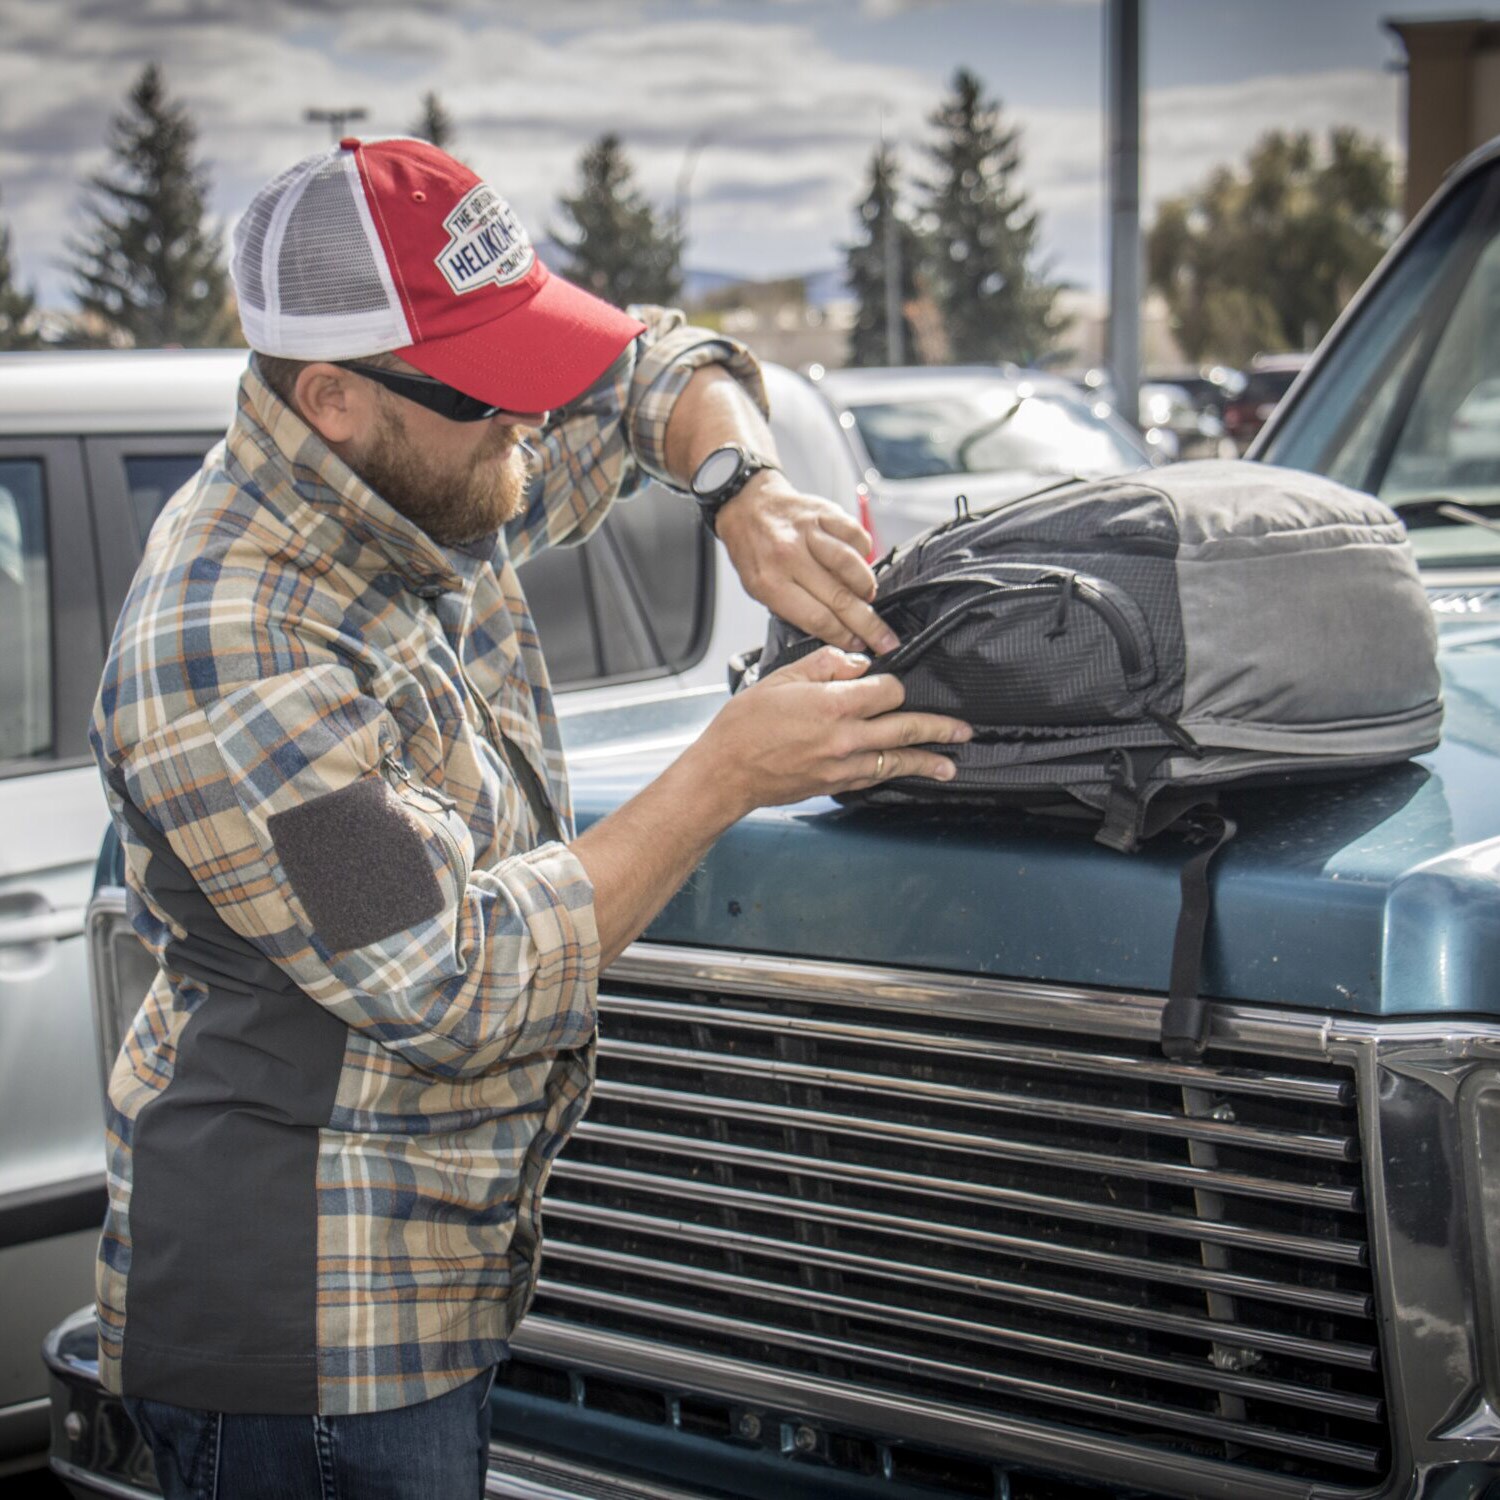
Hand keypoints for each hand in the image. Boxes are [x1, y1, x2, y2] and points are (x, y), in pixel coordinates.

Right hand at [685, 645, 971, 819]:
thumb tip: (858, 662)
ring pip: (897, 760)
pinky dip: (896, 774)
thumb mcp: (782, 678)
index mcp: (832, 704)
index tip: (889, 683)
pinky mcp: (835, 784)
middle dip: (938, 729)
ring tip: (950, 764)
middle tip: (962, 730)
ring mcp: (842, 765)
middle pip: (905, 729)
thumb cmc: (746, 725)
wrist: (726, 772)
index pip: (887, 690)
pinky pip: (875, 777)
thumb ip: (825, 664)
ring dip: (927, 761)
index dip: (892, 684)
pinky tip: (909, 773)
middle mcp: (844, 737)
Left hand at [715, 471, 899, 655]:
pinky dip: (864, 553)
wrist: (747, 505)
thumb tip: (834, 630)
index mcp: (769, 583)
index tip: (859, 646)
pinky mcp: (824, 512)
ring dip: (866, 587)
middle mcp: (789, 557)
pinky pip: (856, 535)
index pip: (817, 618)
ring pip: (851, 565)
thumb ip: (793, 609)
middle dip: (868, 624)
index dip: (843, 636)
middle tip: (886, 639)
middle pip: (839, 597)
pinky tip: (860, 563)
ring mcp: (808, 532)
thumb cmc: (754, 552)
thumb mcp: (758, 590)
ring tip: (869, 597)